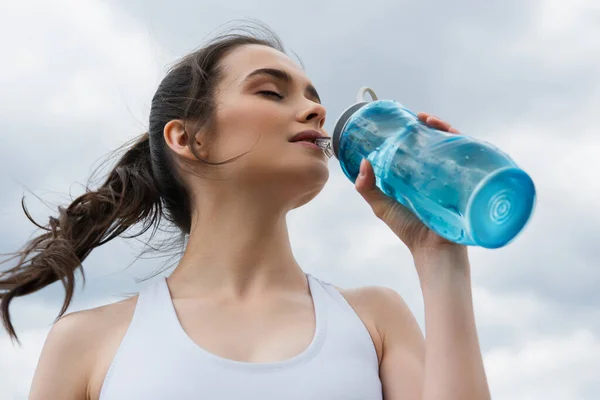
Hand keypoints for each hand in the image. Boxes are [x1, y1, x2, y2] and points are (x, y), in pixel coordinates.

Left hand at [355, 112, 463, 254]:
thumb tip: (364, 161)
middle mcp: (436, 174)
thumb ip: (367, 187)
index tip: (404, 121)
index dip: (413, 132)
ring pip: (453, 146)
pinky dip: (463, 143)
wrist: (434, 250)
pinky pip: (469, 159)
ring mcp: (452, 177)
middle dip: (431, 126)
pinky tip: (452, 135)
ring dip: (445, 129)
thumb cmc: (409, 229)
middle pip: (437, 143)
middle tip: (420, 117)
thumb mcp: (382, 206)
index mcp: (417, 176)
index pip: (417, 148)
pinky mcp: (466, 182)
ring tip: (431, 122)